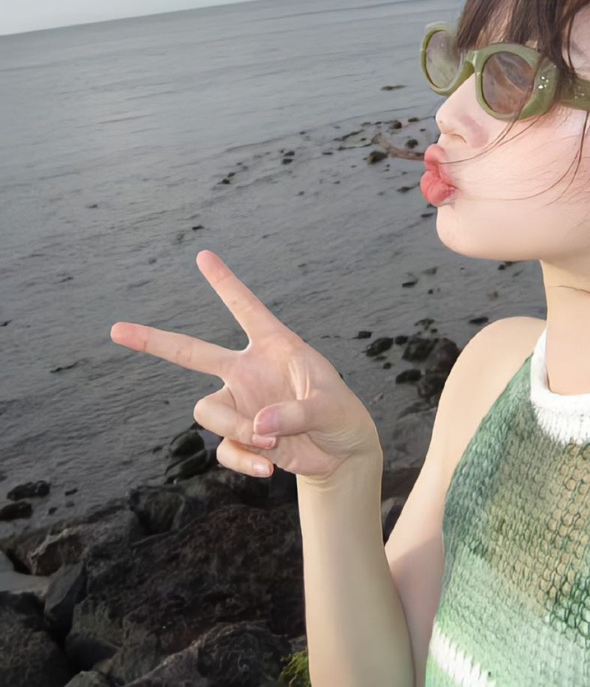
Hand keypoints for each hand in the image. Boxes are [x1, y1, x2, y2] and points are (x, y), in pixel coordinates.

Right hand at [111, 250, 380, 483]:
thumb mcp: (328, 406)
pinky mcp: (238, 437)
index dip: (225, 283)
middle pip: (191, 352)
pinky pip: (224, 448)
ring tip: (272, 440)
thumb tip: (258, 426)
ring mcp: (239, 403)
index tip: (204, 255)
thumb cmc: (338, 414)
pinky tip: (270, 469)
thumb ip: (296, 412)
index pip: (245, 309)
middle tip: (116, 329)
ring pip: (207, 412)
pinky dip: (244, 459)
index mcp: (273, 347)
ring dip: (237, 428)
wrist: (340, 451)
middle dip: (153, 341)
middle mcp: (247, 370)